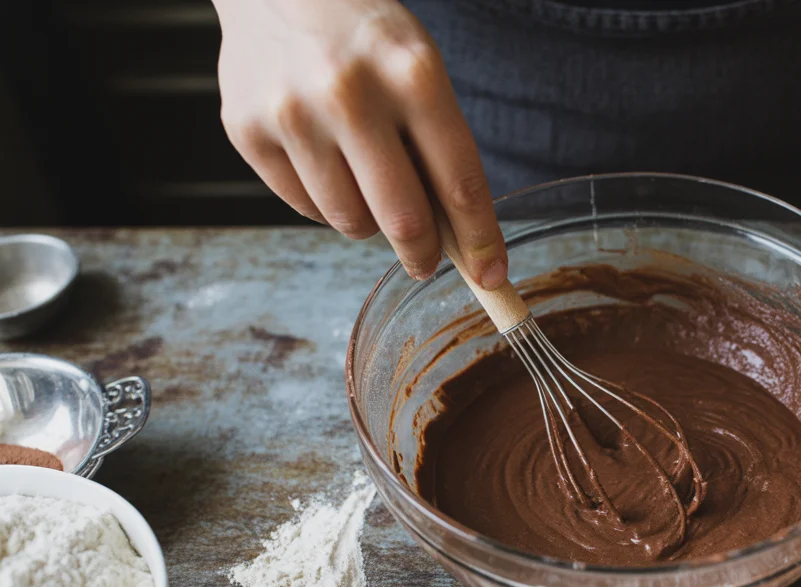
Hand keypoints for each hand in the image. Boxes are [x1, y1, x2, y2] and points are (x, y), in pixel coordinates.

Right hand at [213, 0, 506, 286]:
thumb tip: (460, 238)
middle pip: (403, 219)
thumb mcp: (419, 70)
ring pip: (351, 222)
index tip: (491, 276)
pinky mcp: (247, 130)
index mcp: (412, 73)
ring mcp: (292, 114)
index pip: (459, 183)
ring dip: (370, 222)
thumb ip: (439, 149)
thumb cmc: (364, 37)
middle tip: (427, 262)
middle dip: (424, 255)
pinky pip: (305, 208)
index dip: (479, 241)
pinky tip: (327, 163)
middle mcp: (350, 94)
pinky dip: (326, 203)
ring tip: (368, 182)